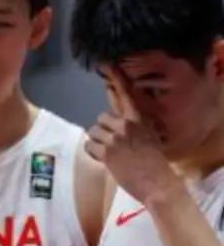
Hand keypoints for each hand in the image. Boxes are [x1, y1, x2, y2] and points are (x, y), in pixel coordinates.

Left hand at [85, 65, 181, 204]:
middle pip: (101, 118)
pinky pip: (89, 145)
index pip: (125, 95)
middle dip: (103, 130)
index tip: (105, 64)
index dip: (115, 79)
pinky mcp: (106, 152)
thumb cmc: (153, 161)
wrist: (157, 182)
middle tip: (112, 143)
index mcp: (138, 119)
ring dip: (96, 141)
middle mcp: (125, 125)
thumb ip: (134, 123)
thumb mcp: (149, 135)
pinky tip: (103, 158)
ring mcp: (115, 138)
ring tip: (108, 152)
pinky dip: (92, 152)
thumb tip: (118, 114)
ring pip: (92, 131)